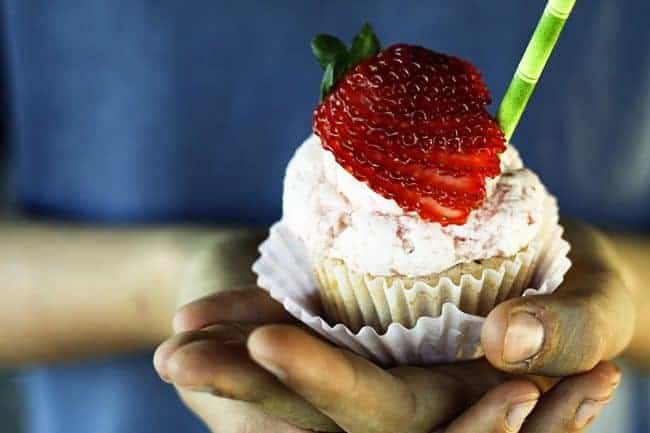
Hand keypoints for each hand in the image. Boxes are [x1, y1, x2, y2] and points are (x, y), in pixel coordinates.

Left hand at [155, 220, 630, 431]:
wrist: (567, 274)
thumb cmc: (593, 289)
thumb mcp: (596, 305)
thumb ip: (566, 329)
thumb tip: (511, 344)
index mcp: (460, 404)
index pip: (386, 412)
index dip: (329, 382)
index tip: (270, 342)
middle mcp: (410, 400)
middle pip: (321, 408)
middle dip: (250, 382)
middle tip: (175, 352)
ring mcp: (382, 372)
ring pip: (300, 382)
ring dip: (235, 360)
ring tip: (173, 338)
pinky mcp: (366, 346)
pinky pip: (307, 344)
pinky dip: (259, 326)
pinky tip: (209, 322)